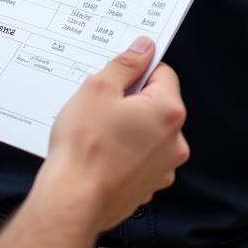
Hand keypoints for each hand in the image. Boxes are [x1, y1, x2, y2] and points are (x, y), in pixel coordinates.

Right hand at [32, 39, 187, 233]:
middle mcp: (174, 142)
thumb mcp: (99, 88)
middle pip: (157, 103)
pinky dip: (126, 149)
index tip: (120, 73)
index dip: (138, 69)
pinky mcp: (148, 185)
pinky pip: (141, 155)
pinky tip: (102, 151)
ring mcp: (163, 167)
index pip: (163, 73)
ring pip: (148, 130)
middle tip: (102, 103)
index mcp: (167, 112)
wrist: (73, 199)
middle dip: (131, 98)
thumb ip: (126, 64)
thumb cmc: (84, 148)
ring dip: (129, 125)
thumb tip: (143, 48)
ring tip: (99, 130)